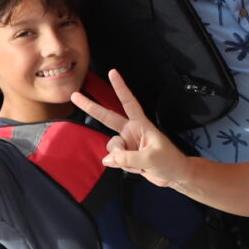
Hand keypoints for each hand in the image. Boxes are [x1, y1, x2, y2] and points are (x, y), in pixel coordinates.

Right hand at [72, 70, 189, 185]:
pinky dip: (123, 166)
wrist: (174, 176)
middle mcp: (131, 131)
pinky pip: (115, 160)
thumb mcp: (149, 158)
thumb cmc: (168, 162)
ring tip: (139, 163)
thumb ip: (127, 158)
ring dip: (121, 158)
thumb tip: (107, 159)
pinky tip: (137, 168)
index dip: (120, 88)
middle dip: (91, 107)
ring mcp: (127, 144)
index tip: (112, 72)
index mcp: (141, 124)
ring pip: (112, 147)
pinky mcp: (125, 156)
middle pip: (108, 117)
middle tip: (74, 95)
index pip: (129, 102)